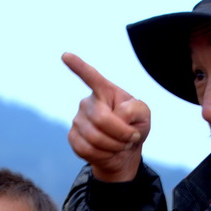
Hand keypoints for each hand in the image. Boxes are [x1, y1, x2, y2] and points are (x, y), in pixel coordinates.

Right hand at [62, 52, 149, 181]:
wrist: (123, 151)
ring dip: (115, 146)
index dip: (78, 66)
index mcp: (105, 91)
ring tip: (121, 144)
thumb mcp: (144, 116)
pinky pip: (87, 149)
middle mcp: (88, 102)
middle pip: (102, 118)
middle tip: (131, 137)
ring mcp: (78, 119)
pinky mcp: (72, 136)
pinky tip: (108, 151)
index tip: (65, 55)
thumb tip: (116, 115)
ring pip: (95, 137)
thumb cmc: (134, 127)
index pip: (91, 76)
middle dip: (121, 133)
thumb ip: (134, 109)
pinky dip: (104, 154)